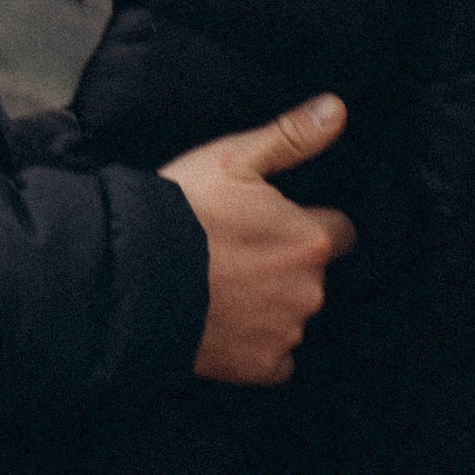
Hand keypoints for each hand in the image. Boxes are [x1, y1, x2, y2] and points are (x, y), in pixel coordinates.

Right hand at [161, 94, 356, 385]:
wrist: (135, 275)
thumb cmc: (183, 211)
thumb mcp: (234, 159)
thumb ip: (291, 136)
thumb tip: (337, 109)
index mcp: (310, 239)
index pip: (339, 231)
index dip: (308, 223)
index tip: (274, 221)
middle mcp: (309, 290)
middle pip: (313, 274)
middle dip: (286, 263)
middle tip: (238, 250)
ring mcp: (286, 331)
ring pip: (292, 313)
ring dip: (270, 302)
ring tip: (223, 284)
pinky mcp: (260, 364)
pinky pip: (275, 356)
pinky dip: (258, 343)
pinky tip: (226, 322)